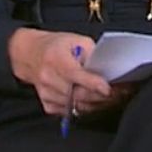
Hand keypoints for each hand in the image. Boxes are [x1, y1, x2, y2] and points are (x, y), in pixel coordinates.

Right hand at [8, 28, 133, 117]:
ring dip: (96, 104)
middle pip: (79, 94)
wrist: (30, 54)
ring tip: (113, 98)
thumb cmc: (55, 46)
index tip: (109, 88)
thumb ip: (91, 53)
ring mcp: (47, 94)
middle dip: (102, 96)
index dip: (93, 83)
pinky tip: (95, 101)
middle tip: (121, 93)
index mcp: (56, 59)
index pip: (76, 75)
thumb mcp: (75, 39)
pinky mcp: (48, 104)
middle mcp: (49, 78)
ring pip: (77, 106)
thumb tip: (107, 67)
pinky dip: (85, 108)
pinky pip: (71, 111)